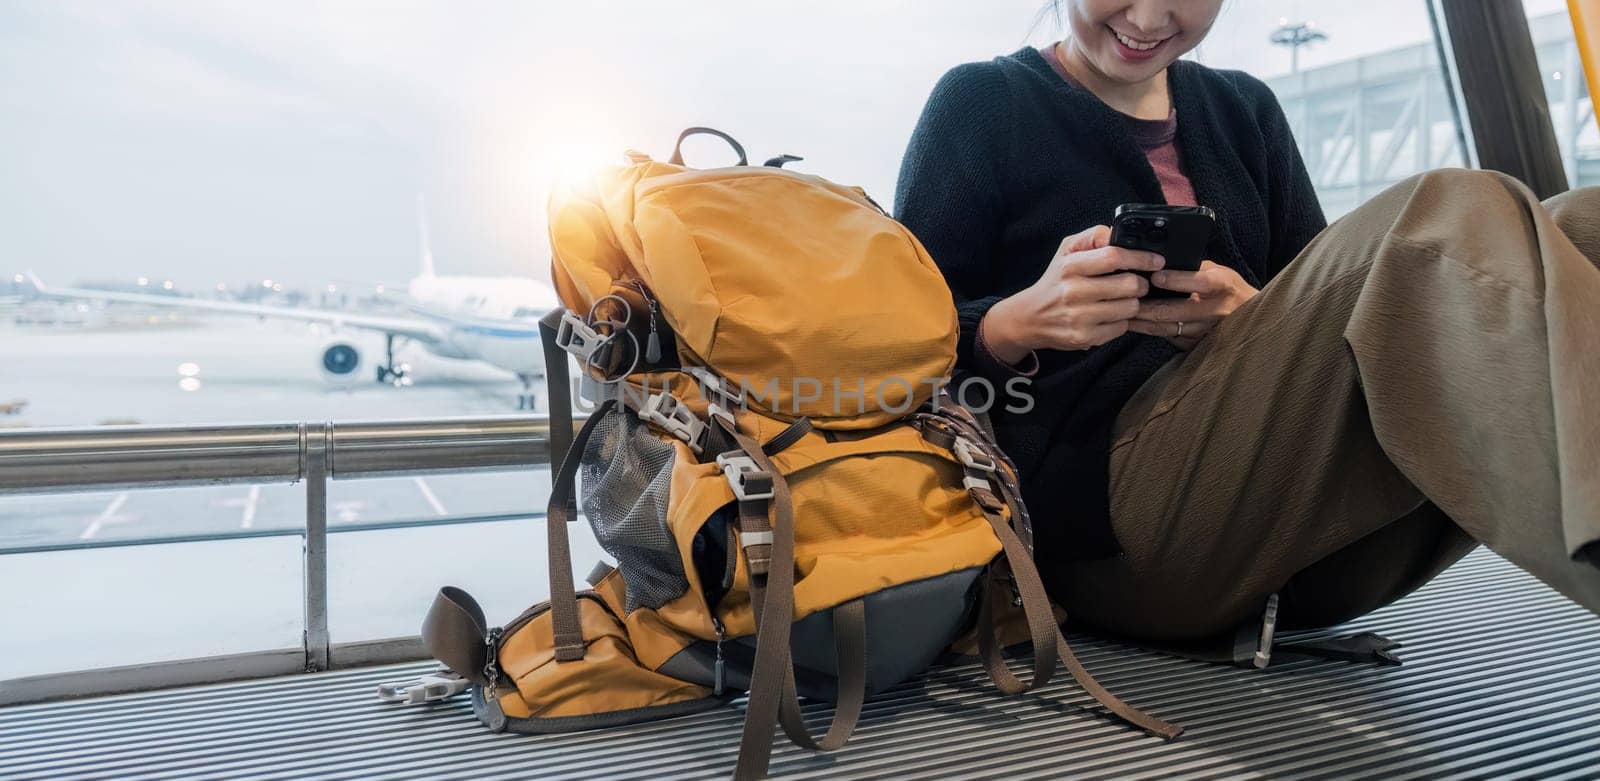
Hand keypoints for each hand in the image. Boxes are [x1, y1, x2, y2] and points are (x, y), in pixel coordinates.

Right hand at [983, 225, 1163, 360]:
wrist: (1029, 317)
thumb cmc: (1055, 280)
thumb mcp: (1066, 250)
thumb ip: (1093, 236)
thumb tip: (1119, 234)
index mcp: (1070, 266)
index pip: (1114, 256)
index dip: (1141, 258)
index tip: (1157, 260)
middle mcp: (1074, 291)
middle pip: (1129, 285)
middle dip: (1141, 283)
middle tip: (1137, 283)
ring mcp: (1079, 317)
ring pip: (1130, 307)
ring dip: (1132, 303)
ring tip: (1121, 300)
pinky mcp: (1085, 337)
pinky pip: (1121, 327)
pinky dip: (1121, 321)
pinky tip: (1110, 315)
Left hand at [1129, 260, 1257, 349]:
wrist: (1252, 318)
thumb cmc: (1230, 290)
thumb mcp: (1219, 272)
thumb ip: (1194, 268)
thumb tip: (1160, 261)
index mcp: (1223, 286)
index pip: (1200, 282)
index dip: (1176, 280)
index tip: (1155, 277)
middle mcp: (1217, 310)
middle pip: (1176, 311)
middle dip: (1146, 306)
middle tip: (1125, 299)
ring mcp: (1207, 331)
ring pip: (1169, 328)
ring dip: (1143, 322)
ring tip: (1123, 313)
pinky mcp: (1199, 345)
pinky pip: (1171, 338)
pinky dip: (1152, 331)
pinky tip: (1137, 325)